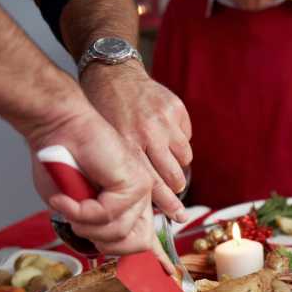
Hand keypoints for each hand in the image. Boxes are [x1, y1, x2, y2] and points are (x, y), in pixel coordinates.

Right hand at [26, 100, 169, 262]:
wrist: (57, 127)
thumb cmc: (58, 163)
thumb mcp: (74, 205)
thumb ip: (92, 226)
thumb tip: (104, 247)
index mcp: (129, 205)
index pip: (149, 239)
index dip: (157, 259)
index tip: (169, 275)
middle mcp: (139, 199)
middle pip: (134, 245)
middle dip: (101, 242)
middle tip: (77, 220)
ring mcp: (139, 191)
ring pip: (118, 233)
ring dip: (84, 224)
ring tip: (68, 202)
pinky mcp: (134, 183)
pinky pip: (108, 215)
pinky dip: (81, 211)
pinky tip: (67, 198)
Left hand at [80, 61, 190, 221]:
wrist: (112, 73)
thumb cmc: (105, 112)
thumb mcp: (108, 142)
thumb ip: (126, 167)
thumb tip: (143, 199)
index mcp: (128, 144)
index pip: (154, 183)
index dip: (168, 203)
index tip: (178, 217)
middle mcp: (148, 133)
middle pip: (175, 175)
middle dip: (176, 188)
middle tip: (176, 193)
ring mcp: (165, 120)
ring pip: (184, 158)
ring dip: (178, 164)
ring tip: (167, 162)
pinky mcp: (176, 109)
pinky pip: (187, 137)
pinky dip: (179, 142)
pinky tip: (165, 137)